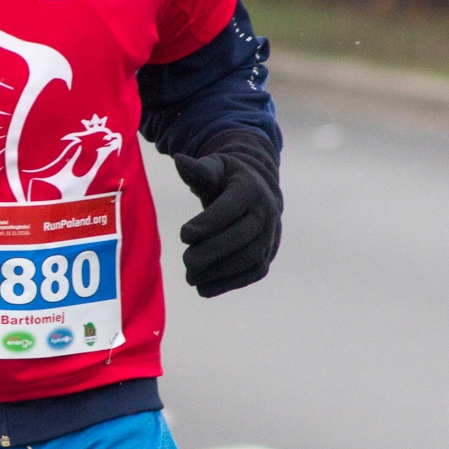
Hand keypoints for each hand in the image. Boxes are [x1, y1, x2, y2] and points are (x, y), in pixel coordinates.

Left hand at [174, 131, 281, 297]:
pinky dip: (228, 284)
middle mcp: (266, 213)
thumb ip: (197, 169)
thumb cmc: (227, 179)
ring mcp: (270, 237)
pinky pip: (251, 274)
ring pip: (249, 259)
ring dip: (219, 272)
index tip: (183, 235)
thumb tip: (178, 160)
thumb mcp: (214, 167)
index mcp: (250, 188)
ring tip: (190, 277)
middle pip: (241, 237)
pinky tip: (203, 288)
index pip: (230, 208)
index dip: (208, 223)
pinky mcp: (267, 257)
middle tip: (186, 261)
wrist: (257, 192)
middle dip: (212, 252)